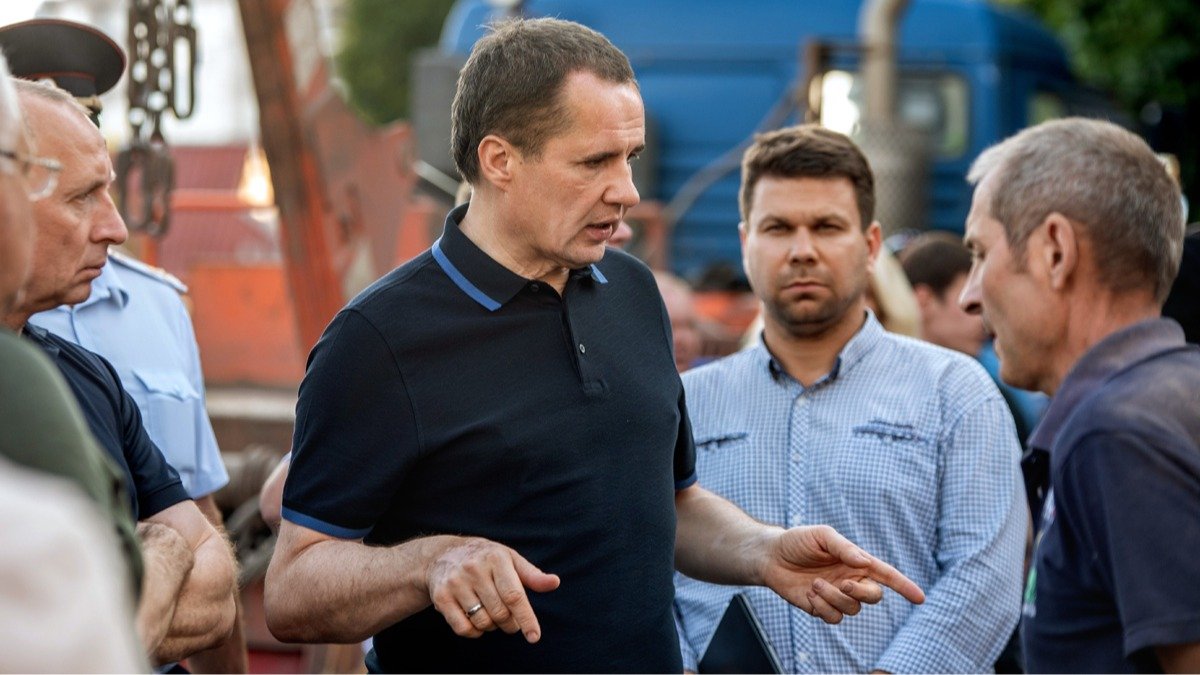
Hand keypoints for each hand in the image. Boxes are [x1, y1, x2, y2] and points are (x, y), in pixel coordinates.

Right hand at [425, 537, 559, 642]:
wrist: (443, 555)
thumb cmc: (485, 559)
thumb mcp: (510, 559)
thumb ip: (532, 575)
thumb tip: (554, 583)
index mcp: (496, 558)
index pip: (514, 595)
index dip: (526, 618)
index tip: (534, 636)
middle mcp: (474, 569)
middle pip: (500, 613)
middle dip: (510, 623)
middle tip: (510, 619)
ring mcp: (456, 583)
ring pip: (483, 622)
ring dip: (492, 626)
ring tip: (491, 613)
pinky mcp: (441, 597)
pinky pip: (463, 628)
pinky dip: (474, 632)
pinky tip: (475, 620)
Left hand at [762, 525, 923, 623]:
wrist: (771, 556)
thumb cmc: (798, 541)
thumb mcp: (821, 535)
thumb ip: (844, 548)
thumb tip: (864, 562)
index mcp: (857, 562)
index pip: (887, 575)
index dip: (905, 586)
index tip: (920, 598)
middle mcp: (851, 580)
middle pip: (874, 596)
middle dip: (863, 593)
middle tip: (844, 583)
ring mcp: (837, 596)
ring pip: (852, 609)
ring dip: (835, 597)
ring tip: (815, 583)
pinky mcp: (821, 608)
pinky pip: (833, 618)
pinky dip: (823, 607)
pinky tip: (810, 593)